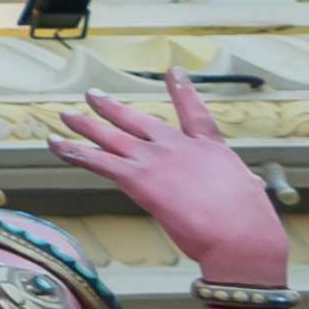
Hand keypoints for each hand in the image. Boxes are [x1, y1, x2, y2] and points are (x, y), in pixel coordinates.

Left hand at [55, 71, 289, 292]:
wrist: (240, 235)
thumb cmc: (251, 223)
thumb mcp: (250, 194)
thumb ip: (243, 184)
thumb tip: (251, 185)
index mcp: (210, 148)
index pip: (194, 113)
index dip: (182, 91)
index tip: (174, 72)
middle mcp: (179, 147)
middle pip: (137, 121)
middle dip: (112, 108)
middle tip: (94, 95)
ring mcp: (156, 160)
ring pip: (110, 137)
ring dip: (84, 125)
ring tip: (66, 115)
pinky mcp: (138, 178)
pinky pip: (97, 161)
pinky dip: (74, 152)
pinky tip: (56, 144)